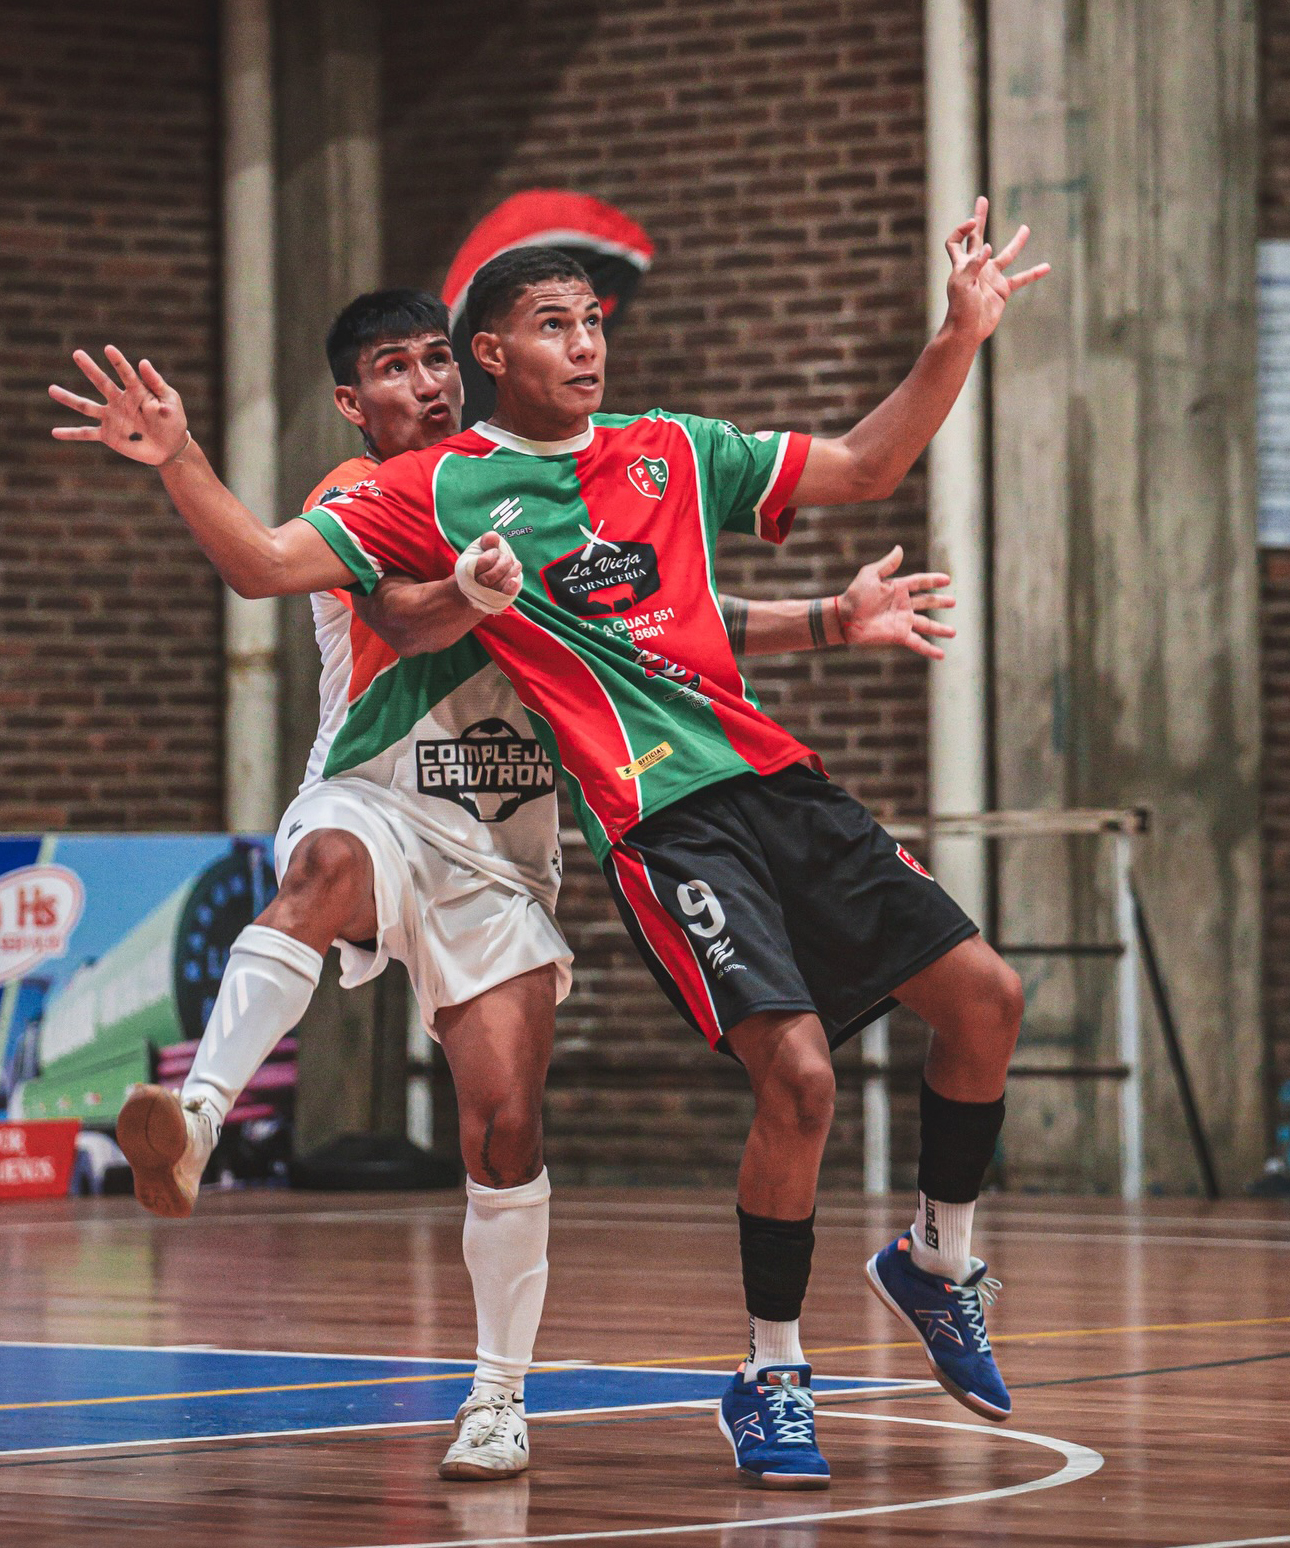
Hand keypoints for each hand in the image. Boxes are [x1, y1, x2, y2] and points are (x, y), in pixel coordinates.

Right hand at [49, 346, 188, 464]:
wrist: (170, 447)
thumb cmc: (173, 420)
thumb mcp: (170, 401)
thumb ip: (157, 384)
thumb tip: (144, 362)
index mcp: (136, 391)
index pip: (126, 373)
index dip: (118, 362)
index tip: (109, 349)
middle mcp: (119, 401)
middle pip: (101, 383)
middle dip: (90, 369)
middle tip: (77, 353)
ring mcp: (112, 418)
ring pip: (86, 407)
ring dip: (68, 399)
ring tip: (51, 389)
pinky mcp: (108, 435)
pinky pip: (86, 433)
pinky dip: (71, 434)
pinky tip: (55, 433)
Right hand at [469, 531, 521, 600]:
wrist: (478, 585)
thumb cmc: (481, 561)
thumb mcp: (481, 548)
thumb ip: (487, 541)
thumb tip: (493, 536)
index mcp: (466, 569)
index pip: (482, 562)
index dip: (492, 555)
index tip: (495, 551)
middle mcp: (474, 585)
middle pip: (490, 576)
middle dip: (503, 564)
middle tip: (507, 558)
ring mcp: (485, 595)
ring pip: (500, 584)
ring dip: (511, 572)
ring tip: (514, 565)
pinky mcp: (497, 602)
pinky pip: (504, 596)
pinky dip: (511, 588)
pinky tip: (515, 580)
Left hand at [836, 544, 955, 659]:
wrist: (844, 618)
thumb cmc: (855, 595)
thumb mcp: (870, 575)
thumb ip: (887, 564)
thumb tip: (900, 548)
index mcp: (898, 588)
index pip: (920, 582)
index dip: (933, 581)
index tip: (947, 579)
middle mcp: (902, 605)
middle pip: (926, 602)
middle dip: (939, 602)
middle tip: (953, 602)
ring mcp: (902, 621)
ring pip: (926, 625)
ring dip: (940, 629)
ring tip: (953, 632)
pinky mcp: (899, 635)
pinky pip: (918, 643)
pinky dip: (930, 649)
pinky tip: (941, 655)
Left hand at [944, 196, 1048, 344]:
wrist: (967, 330)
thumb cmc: (960, 308)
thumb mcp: (962, 285)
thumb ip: (973, 265)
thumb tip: (987, 247)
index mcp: (963, 264)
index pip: (957, 241)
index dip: (962, 230)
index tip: (974, 224)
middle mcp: (976, 266)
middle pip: (977, 237)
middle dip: (979, 219)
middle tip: (982, 199)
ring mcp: (990, 277)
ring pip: (1005, 255)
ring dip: (1016, 243)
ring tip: (1026, 228)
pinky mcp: (1002, 290)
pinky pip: (1020, 279)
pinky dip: (1033, 274)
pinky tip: (1046, 267)